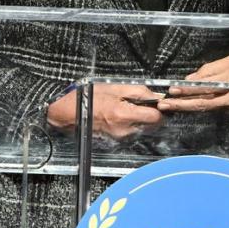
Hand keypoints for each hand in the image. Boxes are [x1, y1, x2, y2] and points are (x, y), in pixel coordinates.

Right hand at [46, 84, 163, 138]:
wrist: (68, 113)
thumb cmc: (88, 97)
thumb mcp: (115, 88)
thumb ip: (139, 92)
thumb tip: (157, 96)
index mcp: (124, 115)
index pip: (156, 117)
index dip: (160, 109)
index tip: (158, 102)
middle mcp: (124, 130)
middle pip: (152, 125)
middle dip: (152, 114)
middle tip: (145, 103)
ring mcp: (120, 137)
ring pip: (143, 129)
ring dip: (143, 119)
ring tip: (130, 107)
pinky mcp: (116, 140)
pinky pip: (132, 132)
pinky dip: (133, 124)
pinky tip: (122, 114)